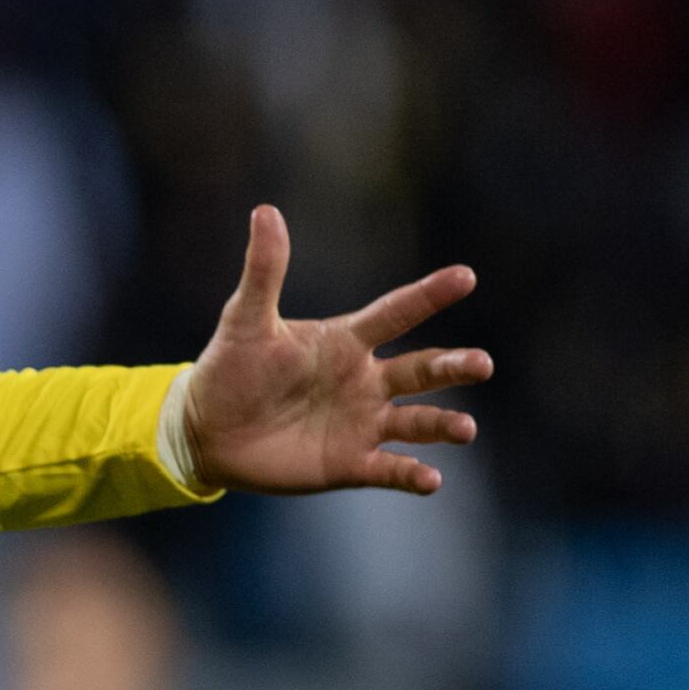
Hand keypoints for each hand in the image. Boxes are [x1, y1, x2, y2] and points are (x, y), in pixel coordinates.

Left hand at [178, 207, 489, 496]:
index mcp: (347, 341)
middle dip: (454, 366)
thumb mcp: (245, 319)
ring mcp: (362, 422)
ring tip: (465, 429)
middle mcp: (366, 381)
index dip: (429, 295)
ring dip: (443, 425)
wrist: (206, 428)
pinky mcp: (350, 463)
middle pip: (423, 370)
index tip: (465, 276)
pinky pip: (389, 469)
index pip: (397, 313)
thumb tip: (265, 210)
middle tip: (482, 364)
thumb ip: (264, 271)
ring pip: (418, 422)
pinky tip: (430, 479)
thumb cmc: (230, 368)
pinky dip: (411, 475)